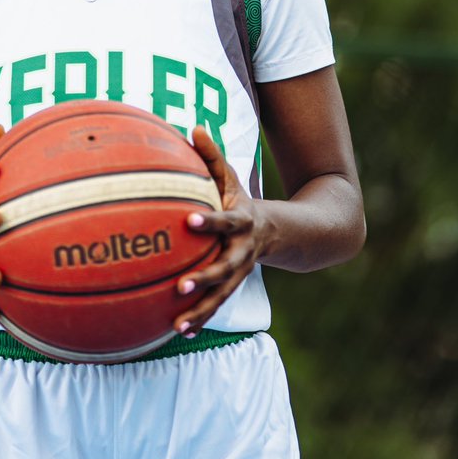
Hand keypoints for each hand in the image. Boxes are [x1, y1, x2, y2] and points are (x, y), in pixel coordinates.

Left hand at [174, 126, 273, 336]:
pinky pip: (216, 305)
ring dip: (201, 309)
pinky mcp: (232, 287)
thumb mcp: (230, 177)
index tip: (189, 221)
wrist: (278, 232)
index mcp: (241, 221)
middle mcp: (242, 250)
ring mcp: (239, 272)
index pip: (225, 221)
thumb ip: (212, 156)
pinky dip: (200, 318)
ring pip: (221, 295)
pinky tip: (179, 331)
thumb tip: (193, 127)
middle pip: (226, 267)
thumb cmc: (241, 199)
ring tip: (179, 323)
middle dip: (206, 278)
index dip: (210, 221)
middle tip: (182, 285)